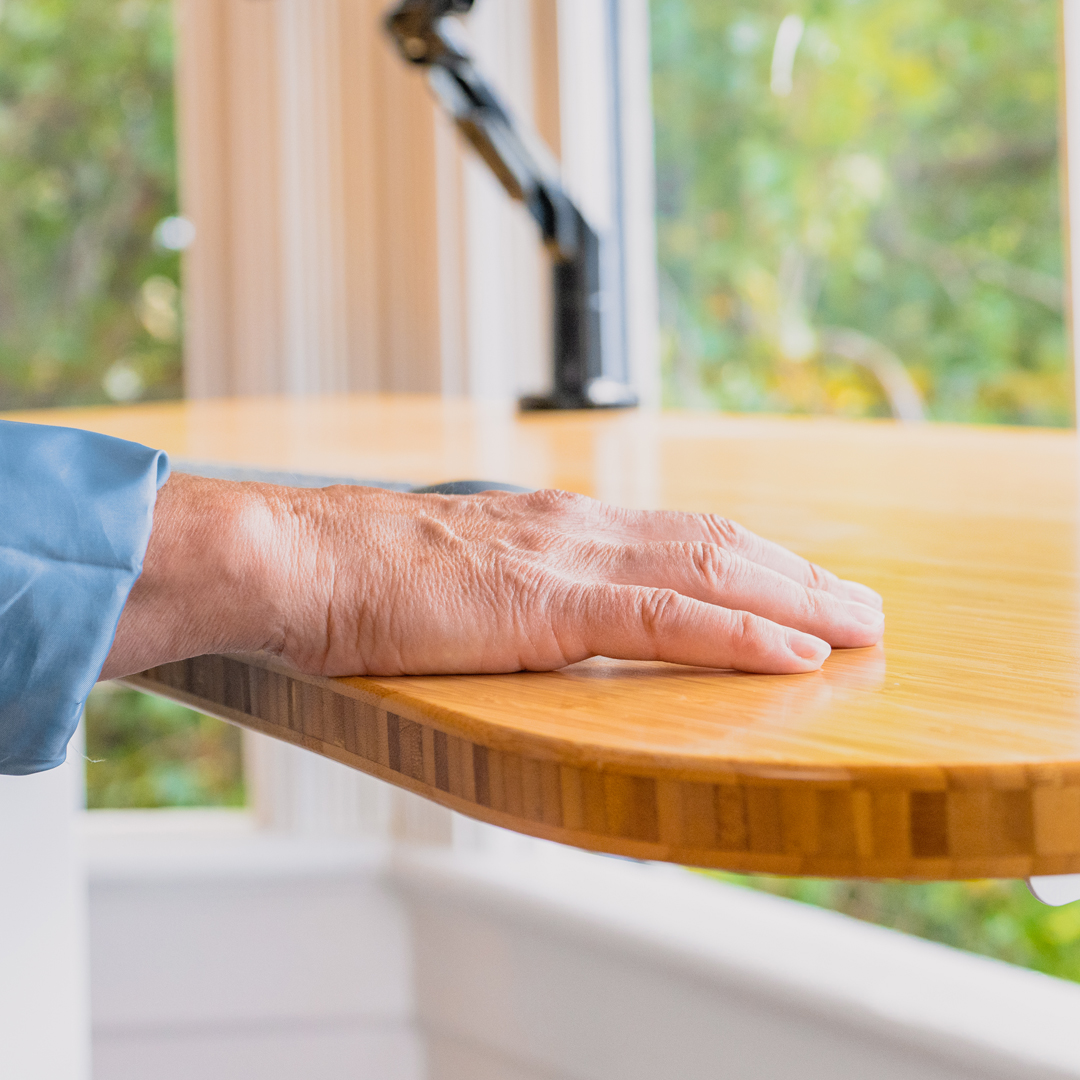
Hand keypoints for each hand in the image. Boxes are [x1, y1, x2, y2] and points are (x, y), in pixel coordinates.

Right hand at [101, 475, 883, 679]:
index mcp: (556, 527)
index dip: (753, 562)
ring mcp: (564, 561)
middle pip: (716, 544)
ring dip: (794, 599)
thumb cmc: (359, 579)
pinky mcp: (544, 604)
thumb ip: (515, 593)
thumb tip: (546, 626)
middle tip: (862, 605)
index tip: (802, 586)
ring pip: (709, 572)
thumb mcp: (459, 579)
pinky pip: (662, 619)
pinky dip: (734, 633)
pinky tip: (791, 653)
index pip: (680, 536)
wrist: (293, 560)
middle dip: (797, 576)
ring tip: (857, 626)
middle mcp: (575, 529)